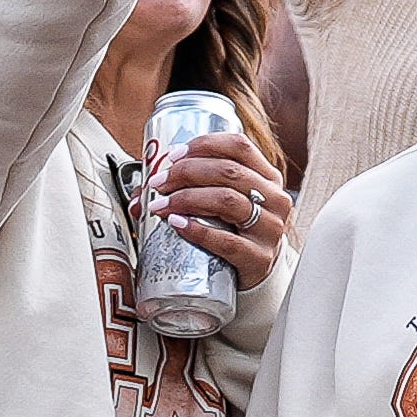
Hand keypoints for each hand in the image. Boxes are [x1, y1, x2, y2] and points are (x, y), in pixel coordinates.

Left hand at [150, 119, 292, 288]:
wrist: (254, 272)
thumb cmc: (235, 230)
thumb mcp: (226, 201)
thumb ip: (194, 186)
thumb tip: (142, 190)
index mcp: (267, 177)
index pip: (240, 146)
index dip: (204, 145)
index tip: (173, 155)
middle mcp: (274, 199)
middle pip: (229, 171)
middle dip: (186, 172)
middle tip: (159, 183)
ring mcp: (269, 229)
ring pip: (227, 201)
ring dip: (187, 198)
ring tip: (162, 205)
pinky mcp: (259, 258)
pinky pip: (226, 241)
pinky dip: (197, 230)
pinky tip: (177, 224)